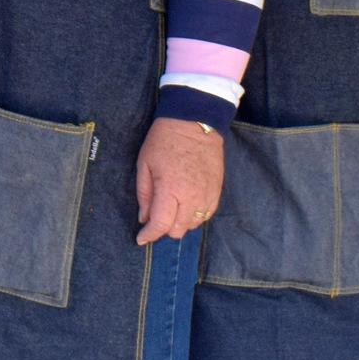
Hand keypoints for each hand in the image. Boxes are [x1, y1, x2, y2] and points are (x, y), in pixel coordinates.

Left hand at [135, 117, 225, 244]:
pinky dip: (194, 215)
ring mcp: (207, 195)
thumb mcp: (145, 164)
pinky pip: (206, 215)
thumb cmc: (165, 140)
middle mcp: (192, 197)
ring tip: (170, 208)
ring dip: (180, 223)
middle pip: (178, 230)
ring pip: (193, 225)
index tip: (141, 238)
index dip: (149, 235)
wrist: (195, 121)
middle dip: (163, 228)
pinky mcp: (217, 191)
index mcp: (171, 189)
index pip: (161, 224)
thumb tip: (144, 218)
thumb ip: (144, 194)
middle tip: (155, 217)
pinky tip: (185, 205)